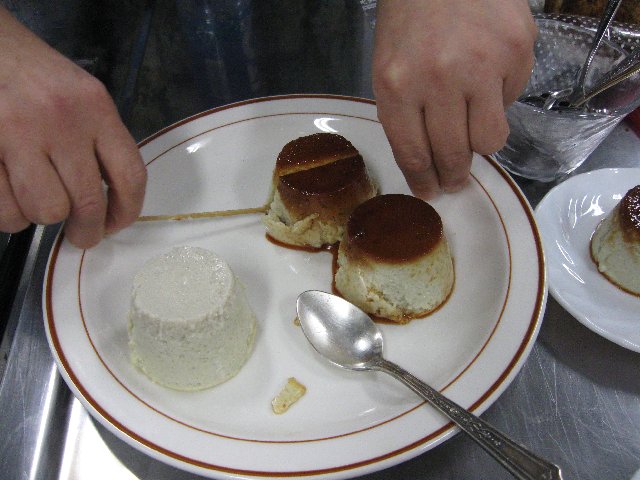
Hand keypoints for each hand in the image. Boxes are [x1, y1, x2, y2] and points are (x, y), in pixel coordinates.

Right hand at [0, 7, 146, 247]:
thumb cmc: (33, 75)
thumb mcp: (80, 96)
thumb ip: (99, 140)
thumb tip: (108, 202)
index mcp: (95, 107)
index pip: (130, 175)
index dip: (127, 212)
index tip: (115, 226)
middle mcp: (61, 120)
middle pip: (88, 202)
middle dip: (86, 231)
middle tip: (80, 237)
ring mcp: (18, 132)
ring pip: (46, 210)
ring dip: (40, 217)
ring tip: (33, 199)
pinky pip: (4, 208)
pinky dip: (8, 213)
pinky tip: (8, 195)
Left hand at [373, 0, 535, 197]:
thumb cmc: (409, 19)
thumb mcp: (388, 67)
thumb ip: (405, 114)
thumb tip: (429, 161)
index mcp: (398, 84)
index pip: (413, 153)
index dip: (424, 181)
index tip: (430, 192)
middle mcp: (440, 79)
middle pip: (452, 154)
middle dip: (453, 176)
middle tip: (455, 181)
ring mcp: (483, 64)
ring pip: (490, 140)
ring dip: (481, 143)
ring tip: (473, 128)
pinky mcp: (518, 51)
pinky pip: (510, 101)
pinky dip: (498, 98)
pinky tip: (486, 76)